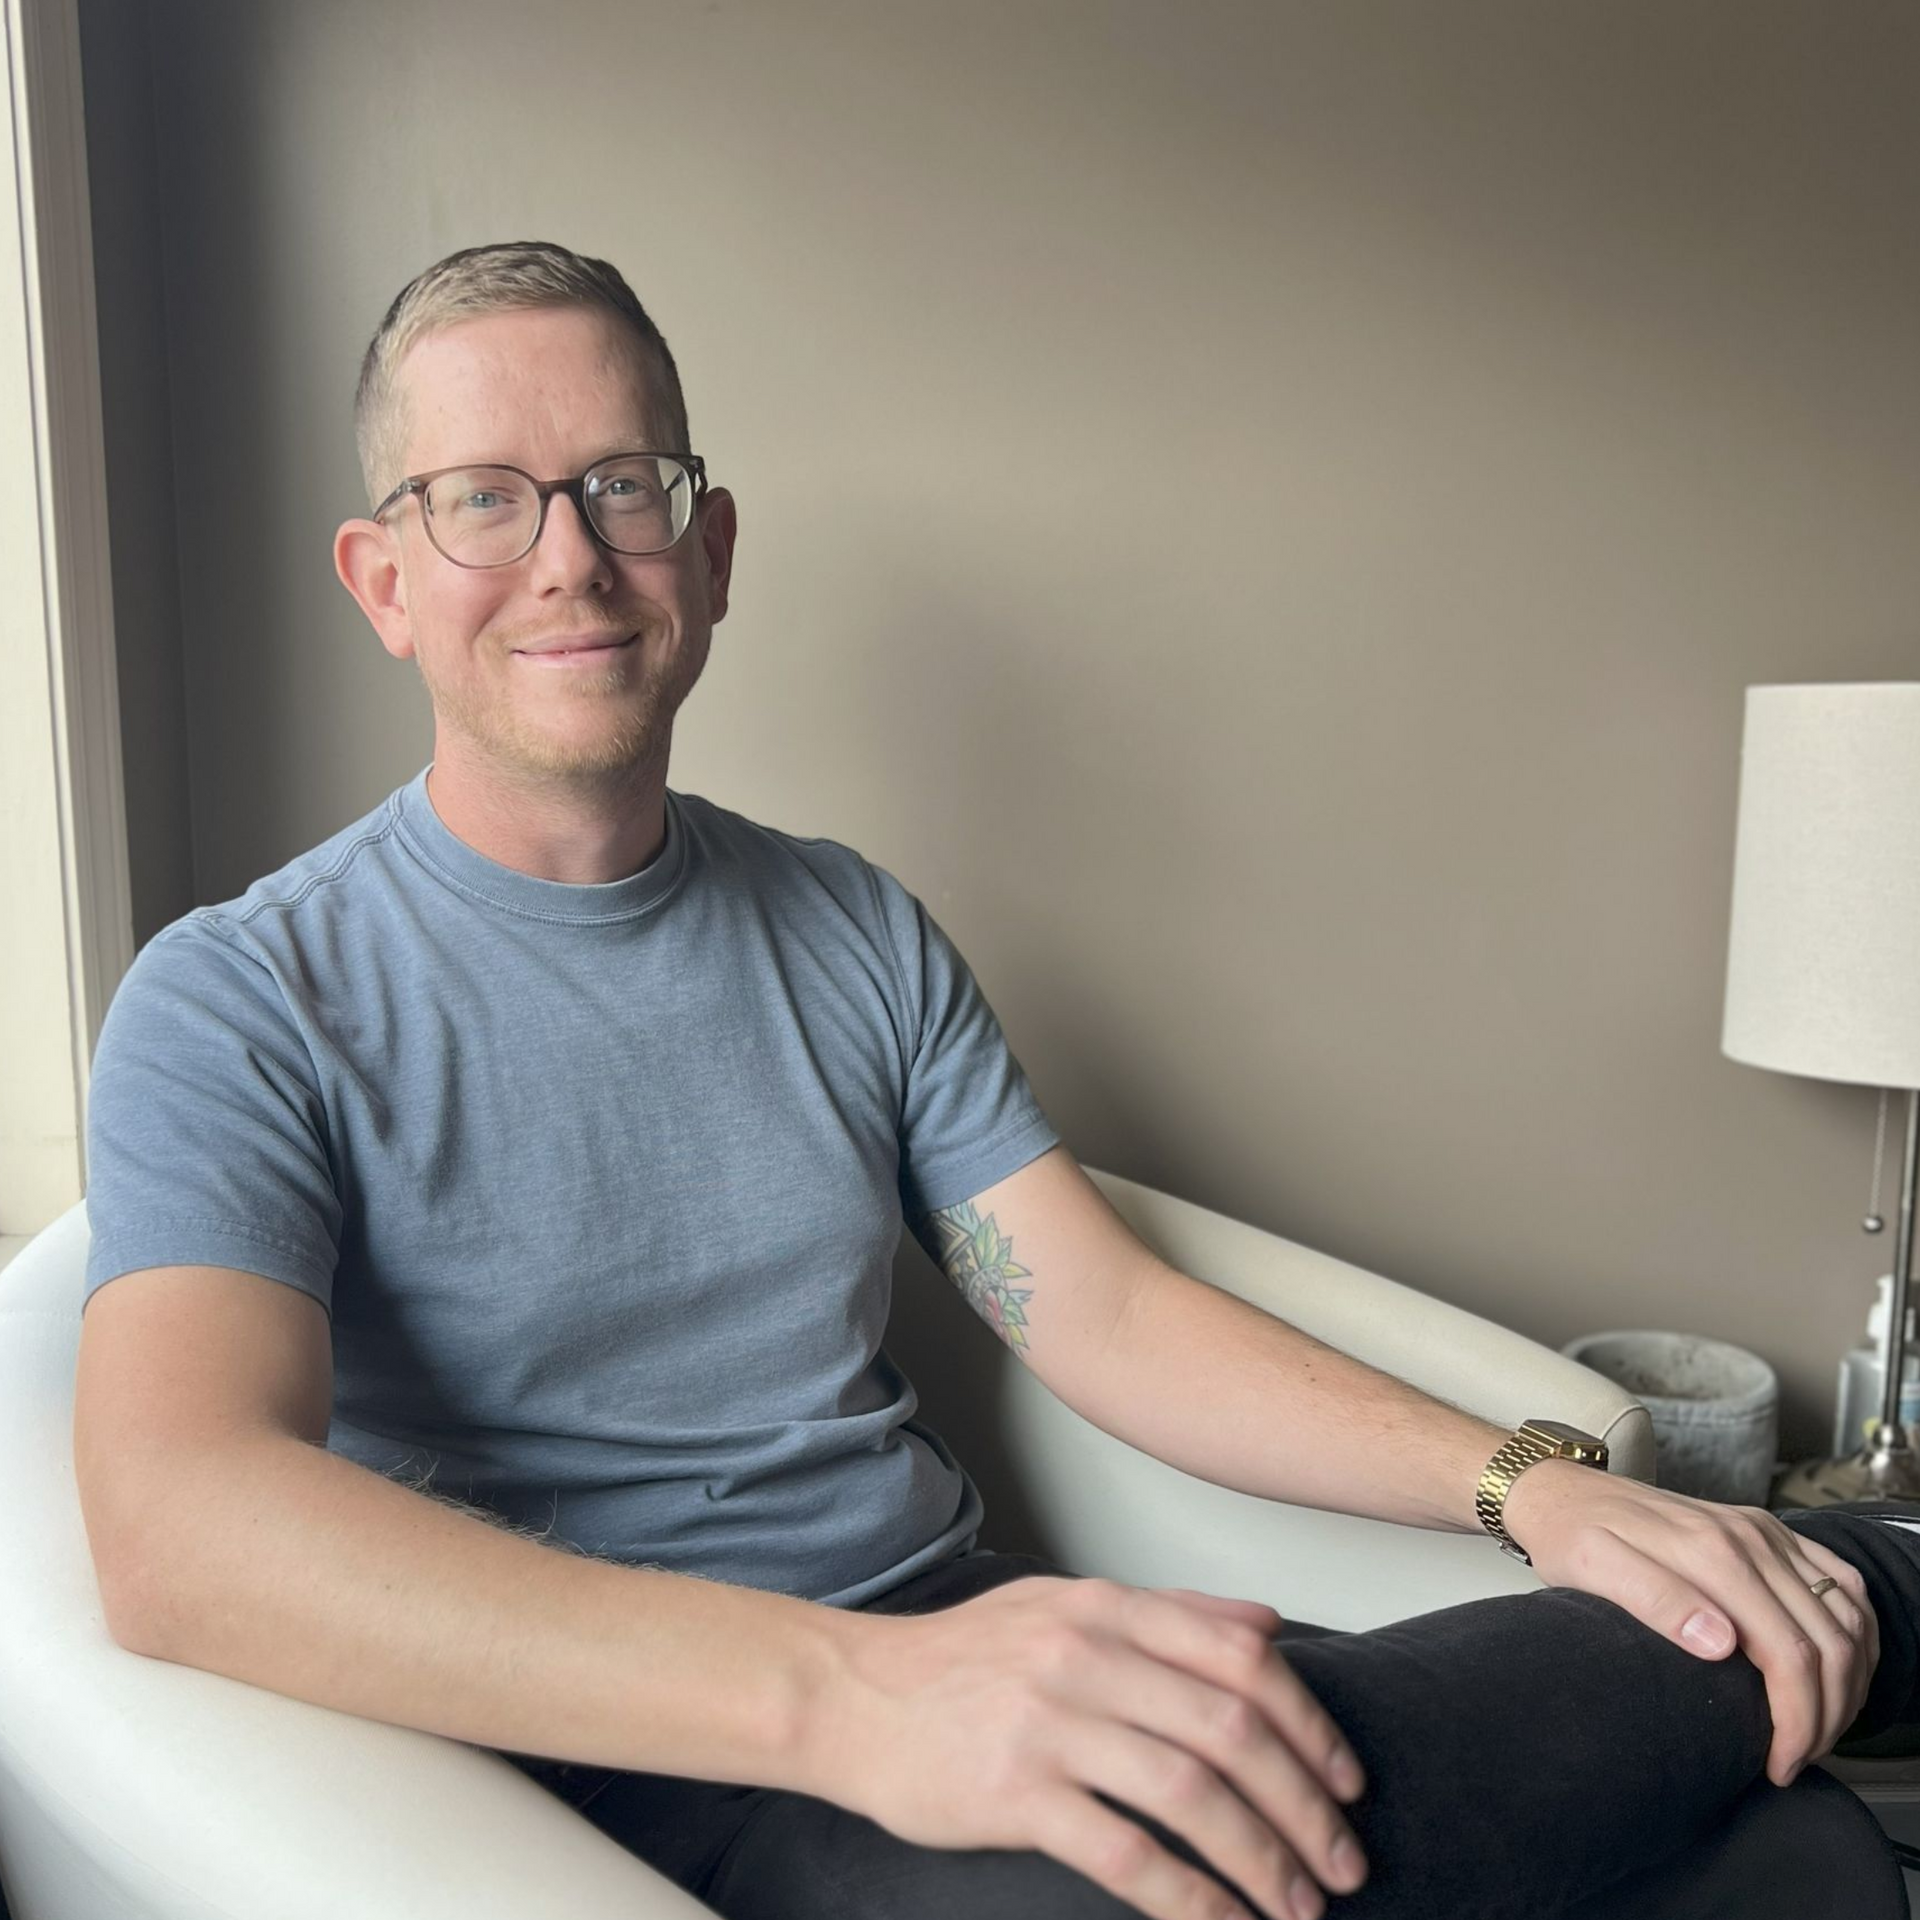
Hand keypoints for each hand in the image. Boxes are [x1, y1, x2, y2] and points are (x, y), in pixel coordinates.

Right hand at [815, 1574, 1368, 1919]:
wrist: (852, 1696)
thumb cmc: (964, 1659)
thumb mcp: (1065, 1605)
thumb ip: (1170, 1612)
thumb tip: (1269, 1624)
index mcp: (1108, 1607)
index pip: (1242, 1659)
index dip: (1310, 1726)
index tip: (1347, 1782)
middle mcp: (1087, 1655)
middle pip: (1230, 1731)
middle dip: (1304, 1807)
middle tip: (1344, 1863)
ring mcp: (1051, 1722)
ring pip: (1191, 1795)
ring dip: (1262, 1860)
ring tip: (1298, 1905)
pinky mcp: (1016, 1792)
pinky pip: (1127, 1854)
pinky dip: (1190, 1898)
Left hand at [1503, 1460, 1879, 1785]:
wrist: (1562, 1491)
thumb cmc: (1573, 1536)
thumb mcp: (1593, 1570)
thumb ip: (1657, 1602)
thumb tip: (1721, 1644)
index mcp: (1714, 1554)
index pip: (1790, 1654)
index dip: (1797, 1722)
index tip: (1777, 1764)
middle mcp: (1751, 1539)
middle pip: (1830, 1643)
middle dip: (1827, 1715)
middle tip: (1797, 1759)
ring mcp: (1765, 1532)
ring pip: (1848, 1616)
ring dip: (1849, 1680)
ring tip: (1818, 1728)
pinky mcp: (1767, 1531)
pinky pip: (1842, 1581)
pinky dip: (1856, 1633)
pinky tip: (1842, 1668)